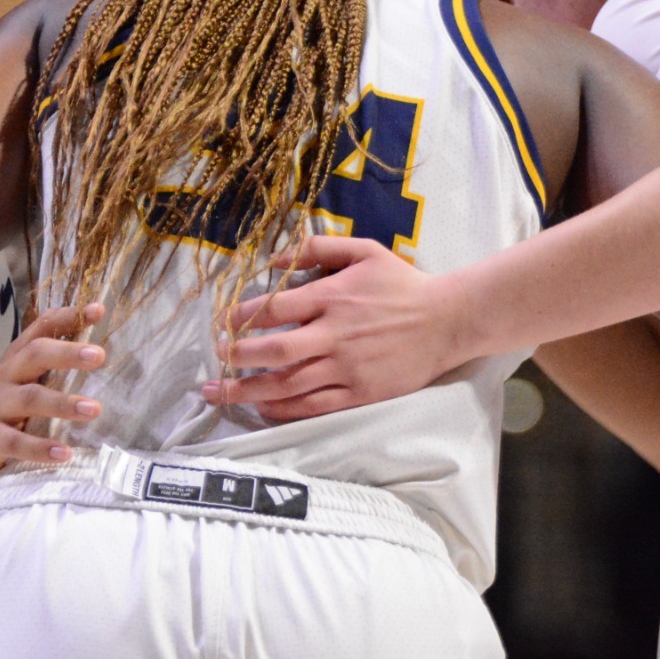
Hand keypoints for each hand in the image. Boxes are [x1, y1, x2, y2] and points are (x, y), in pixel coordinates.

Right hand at [0, 303, 107, 499]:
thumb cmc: (8, 413)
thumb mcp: (27, 383)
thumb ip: (55, 365)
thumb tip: (99, 349)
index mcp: (18, 359)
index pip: (42, 329)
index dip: (68, 317)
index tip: (98, 310)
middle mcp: (5, 376)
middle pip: (35, 355)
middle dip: (67, 353)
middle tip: (99, 355)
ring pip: (30, 398)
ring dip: (63, 403)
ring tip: (93, 409)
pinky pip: (16, 443)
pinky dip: (41, 448)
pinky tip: (64, 453)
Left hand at [198, 236, 467, 420]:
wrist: (446, 320)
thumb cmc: (402, 283)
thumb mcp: (364, 251)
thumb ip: (319, 249)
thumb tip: (275, 259)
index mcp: (332, 297)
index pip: (275, 309)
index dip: (241, 317)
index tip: (221, 324)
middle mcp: (334, 335)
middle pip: (274, 351)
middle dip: (237, 359)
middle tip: (213, 364)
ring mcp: (346, 368)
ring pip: (288, 384)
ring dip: (249, 390)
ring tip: (220, 394)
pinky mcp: (360, 393)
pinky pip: (314, 406)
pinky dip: (284, 409)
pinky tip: (262, 409)